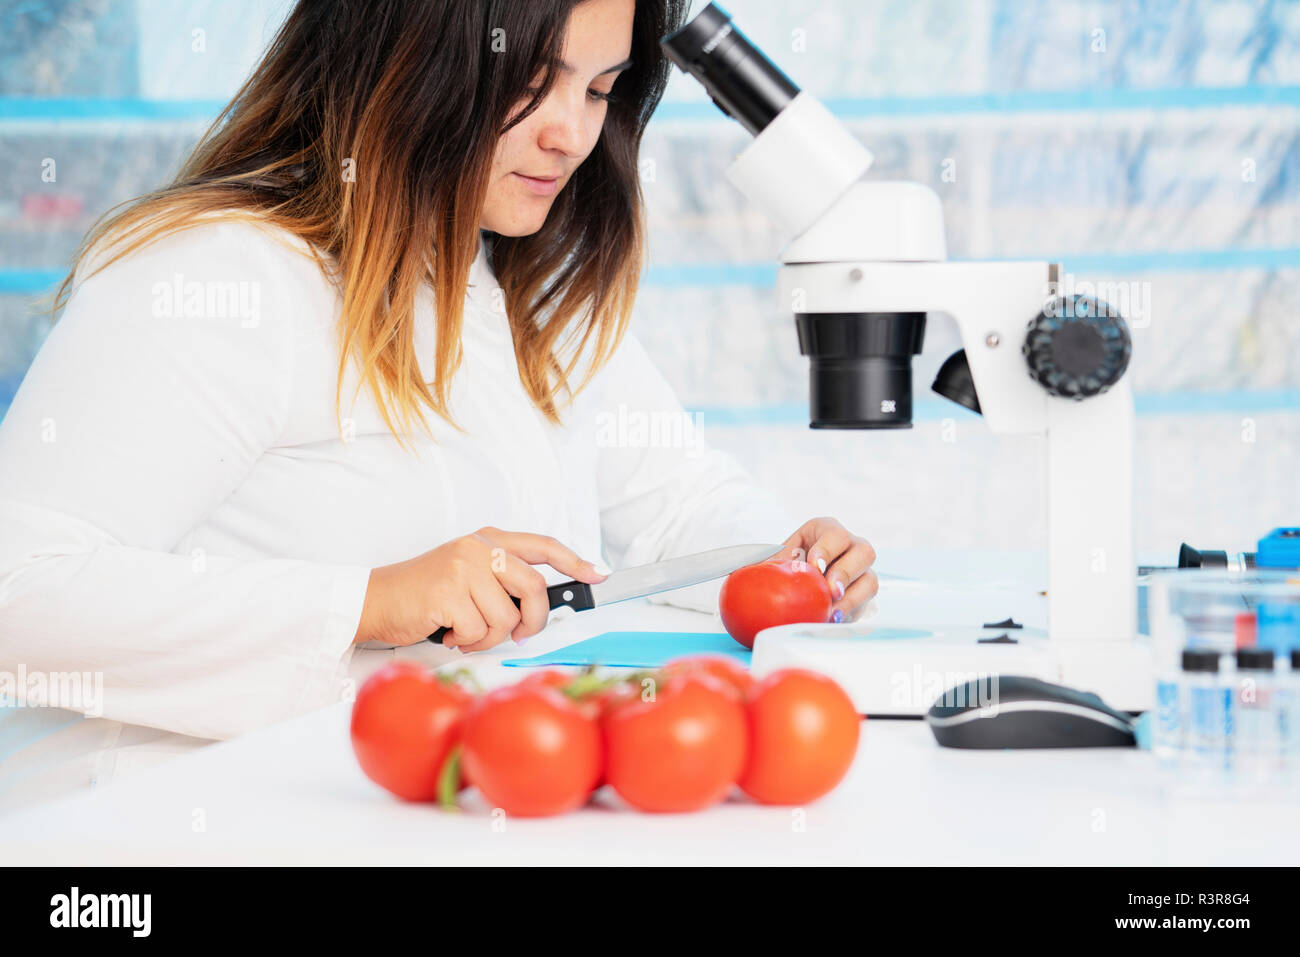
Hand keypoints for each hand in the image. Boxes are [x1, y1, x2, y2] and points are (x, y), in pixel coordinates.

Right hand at [353, 527, 608, 651]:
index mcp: (488, 540)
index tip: (598, 574)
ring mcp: (463, 567)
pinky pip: (480, 631)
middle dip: (533, 620)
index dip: (575, 560)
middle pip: (535, 587)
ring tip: (465, 631)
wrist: (375, 599)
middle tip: (519, 634)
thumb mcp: (467, 574)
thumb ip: (503, 581)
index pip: (543, 545)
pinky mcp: (448, 592)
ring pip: (507, 617)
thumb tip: (541, 606)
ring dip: (489, 637)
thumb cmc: (424, 594)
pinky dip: (468, 642)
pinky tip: (448, 632)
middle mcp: (478, 548)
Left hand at [771, 517, 876, 622]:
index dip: (827, 551)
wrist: (795, 584)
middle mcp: (851, 546)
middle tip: (830, 591)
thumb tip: (754, 573)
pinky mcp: (862, 594)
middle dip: (845, 573)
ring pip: (870, 580)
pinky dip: (850, 613)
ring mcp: (861, 571)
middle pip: (864, 552)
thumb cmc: (786, 564)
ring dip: (851, 598)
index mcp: (827, 531)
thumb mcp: (777, 557)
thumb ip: (770, 562)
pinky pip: (865, 603)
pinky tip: (834, 620)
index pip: (835, 535)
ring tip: (832, 613)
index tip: (815, 567)